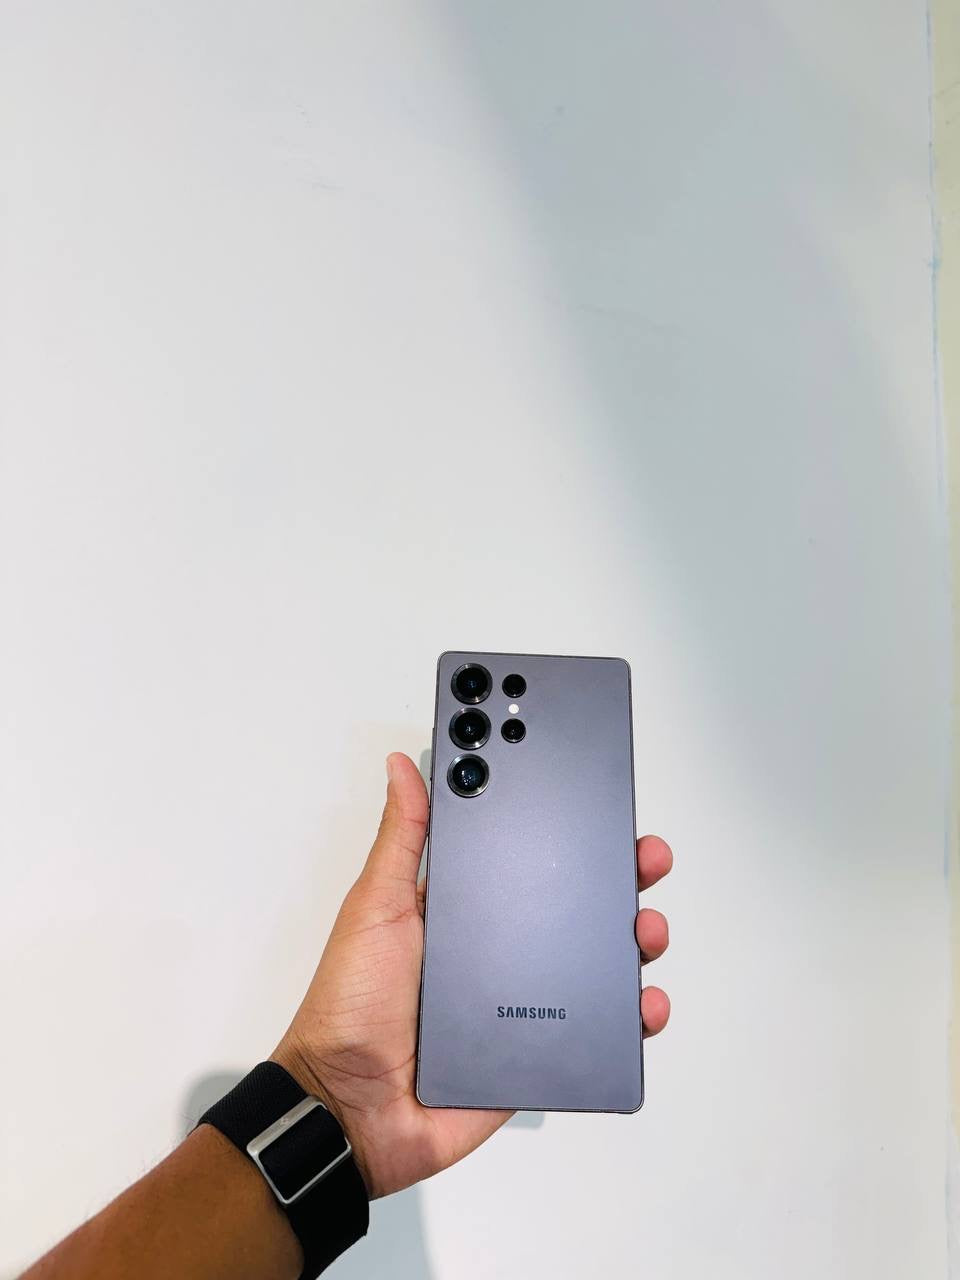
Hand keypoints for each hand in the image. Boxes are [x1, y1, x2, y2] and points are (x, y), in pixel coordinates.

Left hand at [273, 752, 671, 1198]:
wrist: (351, 1108)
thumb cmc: (350, 1006)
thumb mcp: (376, 906)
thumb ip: (402, 838)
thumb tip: (402, 767)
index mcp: (465, 909)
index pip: (527, 858)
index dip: (565, 831)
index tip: (597, 801)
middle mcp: (500, 951)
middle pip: (574, 906)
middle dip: (617, 878)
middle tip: (642, 857)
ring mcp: (523, 1002)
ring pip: (595, 965)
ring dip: (634, 941)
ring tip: (647, 928)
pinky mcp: (537, 1051)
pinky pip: (596, 1032)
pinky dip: (630, 1018)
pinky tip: (643, 1003)